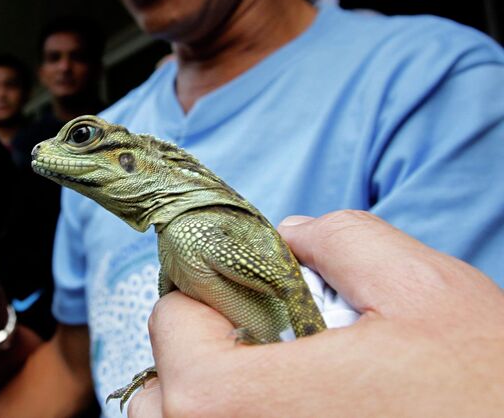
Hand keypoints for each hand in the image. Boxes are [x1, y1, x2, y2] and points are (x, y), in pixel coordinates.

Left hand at [128, 210, 503, 417]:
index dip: (205, 295)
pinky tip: (295, 412)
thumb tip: (291, 233)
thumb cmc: (484, 394)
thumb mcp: (423, 289)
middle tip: (259, 338)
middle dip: (197, 352)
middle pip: (161, 394)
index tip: (243, 293)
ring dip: (206, 398)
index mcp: (243, 403)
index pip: (170, 328)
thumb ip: (341, 239)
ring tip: (274, 380)